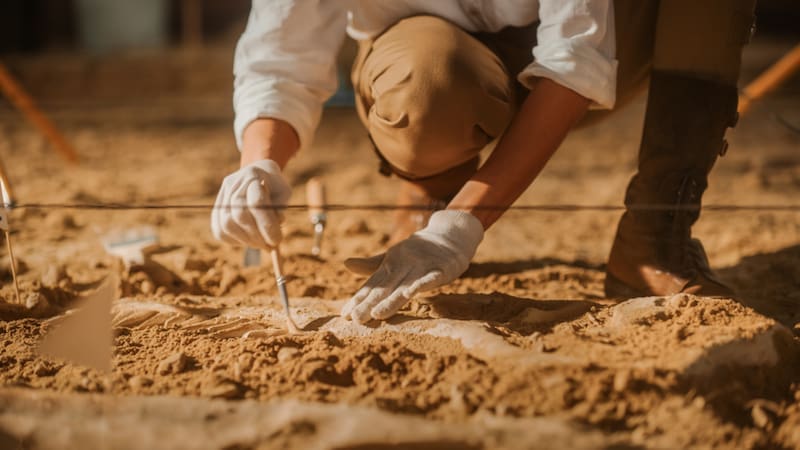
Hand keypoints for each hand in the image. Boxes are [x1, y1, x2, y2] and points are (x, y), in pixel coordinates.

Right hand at [211, 160, 290, 248]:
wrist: (259, 173)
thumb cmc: (275, 186)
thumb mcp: (284, 193)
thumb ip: (280, 209)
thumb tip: (274, 230)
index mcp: (253, 175)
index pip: (256, 203)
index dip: (267, 225)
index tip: (277, 240)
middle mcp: (233, 183)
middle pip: (239, 215)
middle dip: (256, 236)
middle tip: (269, 246)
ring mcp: (222, 195)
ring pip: (226, 225)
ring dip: (246, 240)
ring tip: (261, 244)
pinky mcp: (216, 208)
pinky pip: (219, 231)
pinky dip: (235, 240)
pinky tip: (248, 240)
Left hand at [341, 210, 483, 323]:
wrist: (449, 234)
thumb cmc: (418, 251)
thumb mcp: (393, 257)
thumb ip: (371, 265)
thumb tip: (345, 264)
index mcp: (390, 265)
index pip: (373, 285)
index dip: (359, 299)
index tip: (345, 315)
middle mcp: (403, 265)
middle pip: (385, 288)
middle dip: (370, 304)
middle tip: (356, 319)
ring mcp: (421, 267)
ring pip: (404, 286)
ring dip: (391, 300)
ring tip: (377, 314)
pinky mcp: (440, 268)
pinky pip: (430, 278)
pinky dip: (421, 285)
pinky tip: (411, 294)